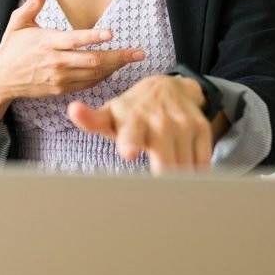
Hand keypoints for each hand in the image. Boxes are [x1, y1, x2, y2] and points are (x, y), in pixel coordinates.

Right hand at [0, 0, 145, 120]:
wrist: (0, 79)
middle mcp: (55, 62)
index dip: (94, 37)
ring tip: (133, 58)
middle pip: (92, 61)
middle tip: (139, 52)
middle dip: (119, 56)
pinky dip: (103, 76)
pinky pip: (88, 83)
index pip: (74, 40)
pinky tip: (113, 68)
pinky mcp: (62, 89)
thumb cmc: (11, 47)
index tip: (112, 33)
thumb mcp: (18, 22)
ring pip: (94, 74)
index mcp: (46, 42)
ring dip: (115, 66)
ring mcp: (60, 78)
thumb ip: (33, 3)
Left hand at [67, 75, 212, 173]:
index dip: (129, 142)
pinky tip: (184, 167)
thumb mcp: (110, 114)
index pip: (130, 133)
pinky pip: (201, 162)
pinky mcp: (201, 127)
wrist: (168, 87)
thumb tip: (73, 110)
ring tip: (167, 174)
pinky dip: (194, 171)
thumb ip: (91, 120)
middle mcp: (158, 120)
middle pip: (164, 161)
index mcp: (131, 119)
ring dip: (176, 178)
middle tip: (157, 187)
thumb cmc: (131, 112)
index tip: (128, 152)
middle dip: (162, 175)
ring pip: (183, 166)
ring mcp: (182, 124)